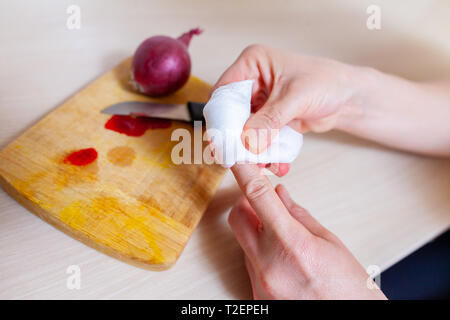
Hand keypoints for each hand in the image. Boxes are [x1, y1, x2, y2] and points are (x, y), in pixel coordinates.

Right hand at [215, 44, 449, 157]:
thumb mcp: (294, 99)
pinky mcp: (268, 118)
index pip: (224, 90)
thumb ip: (269, 120)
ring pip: (242, 128)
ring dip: (249, 147)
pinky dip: (262, 151)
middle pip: (231, 112)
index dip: (220, 115)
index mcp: (252, 63)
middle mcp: (252, 81)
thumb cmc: (327, 83)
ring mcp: (259, 101)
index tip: (221, 139)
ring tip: (258, 165)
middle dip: (235, 135)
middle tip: (236, 157)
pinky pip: (257, 137)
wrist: (349, 98)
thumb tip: (247, 141)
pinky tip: (272, 163)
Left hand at [229, 164, 386, 299]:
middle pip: (237, 218)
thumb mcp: (329, 243)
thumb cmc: (348, 288)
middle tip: (265, 202)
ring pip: (243, 241)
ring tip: (283, 237)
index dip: (243, 172)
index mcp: (291, 244)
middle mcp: (268, 265)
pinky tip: (282, 258)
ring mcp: (259, 283)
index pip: (257, 197)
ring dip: (256, 230)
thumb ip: (299, 215)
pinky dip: (260, 252)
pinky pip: (249, 263)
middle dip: (246, 204)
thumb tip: (279, 193)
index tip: (236, 158)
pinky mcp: (256, 296)